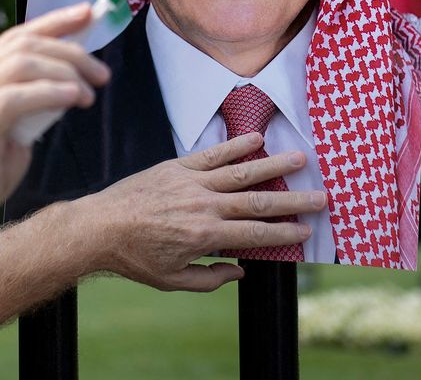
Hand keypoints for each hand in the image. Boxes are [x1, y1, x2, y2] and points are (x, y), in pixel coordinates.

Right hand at [0, 3, 109, 249]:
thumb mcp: (5, 138)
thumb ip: (27, 110)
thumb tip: (63, 92)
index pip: (14, 38)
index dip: (54, 23)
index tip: (88, 15)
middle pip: (23, 44)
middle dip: (70, 49)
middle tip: (102, 71)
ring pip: (21, 63)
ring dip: (65, 71)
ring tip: (92, 91)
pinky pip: (15, 96)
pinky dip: (50, 92)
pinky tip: (74, 98)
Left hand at [72, 132, 325, 290]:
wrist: (99, 227)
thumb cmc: (135, 258)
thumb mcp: (173, 280)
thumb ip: (210, 278)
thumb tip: (241, 271)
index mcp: (205, 236)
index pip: (256, 234)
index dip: (284, 232)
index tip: (307, 230)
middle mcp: (204, 206)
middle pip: (258, 201)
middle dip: (293, 200)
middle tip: (321, 197)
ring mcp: (192, 183)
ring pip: (241, 172)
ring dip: (274, 164)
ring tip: (301, 157)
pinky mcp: (177, 166)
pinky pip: (212, 154)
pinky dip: (236, 146)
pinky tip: (257, 140)